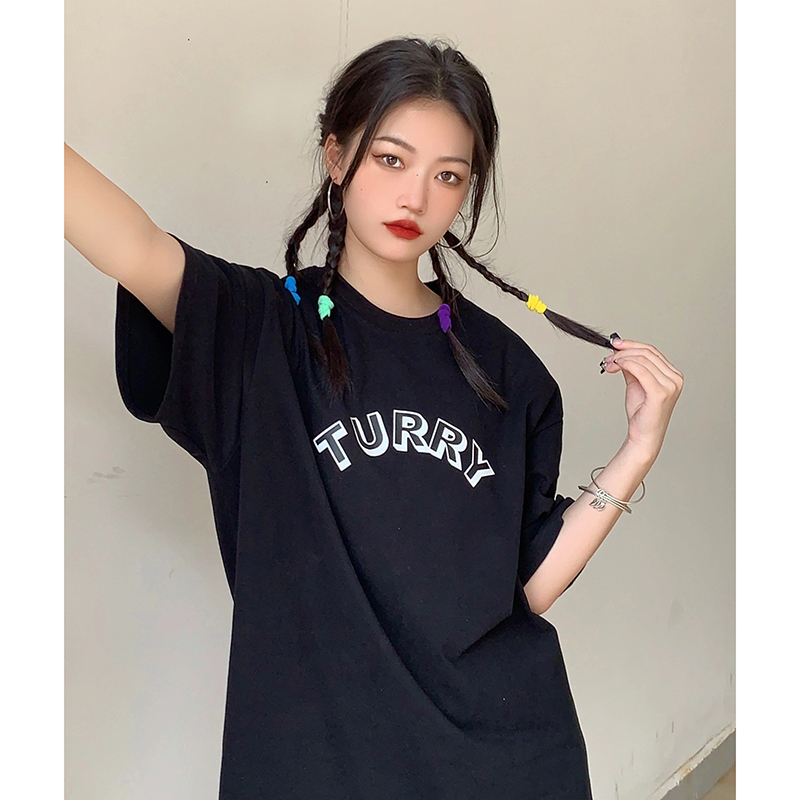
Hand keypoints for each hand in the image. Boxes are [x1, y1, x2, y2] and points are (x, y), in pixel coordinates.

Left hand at [601, 337, 683, 460]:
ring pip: (642, 359)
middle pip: (647, 353)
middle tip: (609, 356)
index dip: (632, 345)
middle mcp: (674, 378)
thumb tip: (621, 353)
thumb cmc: (642, 414)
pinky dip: (626, 364)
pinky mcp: (660, 392)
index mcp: (672, 375)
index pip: (652, 351)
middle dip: (624, 351)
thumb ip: (632, 368)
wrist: (643, 436)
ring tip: (609, 364)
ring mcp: (670, 385)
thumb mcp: (636, 384)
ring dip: (621, 358)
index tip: (616, 344)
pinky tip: (616, 367)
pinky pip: (640, 370)